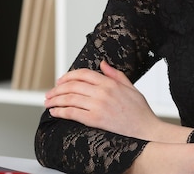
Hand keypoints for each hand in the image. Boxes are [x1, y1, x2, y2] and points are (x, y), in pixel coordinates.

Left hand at [45, 61, 172, 140]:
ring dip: (55, 100)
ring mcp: (98, 106)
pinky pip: (73, 113)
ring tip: (48, 102)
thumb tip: (103, 64)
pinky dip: (61, 112)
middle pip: (73, 85)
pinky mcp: (96, 120)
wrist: (146, 129)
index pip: (83, 74)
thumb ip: (115, 74)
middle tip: (50, 92)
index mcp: (110, 83)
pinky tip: (54, 111)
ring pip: (70, 99)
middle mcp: (102, 92)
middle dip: (57, 88)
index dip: (69, 76)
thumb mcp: (130, 87)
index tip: (61, 80)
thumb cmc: (140, 110)